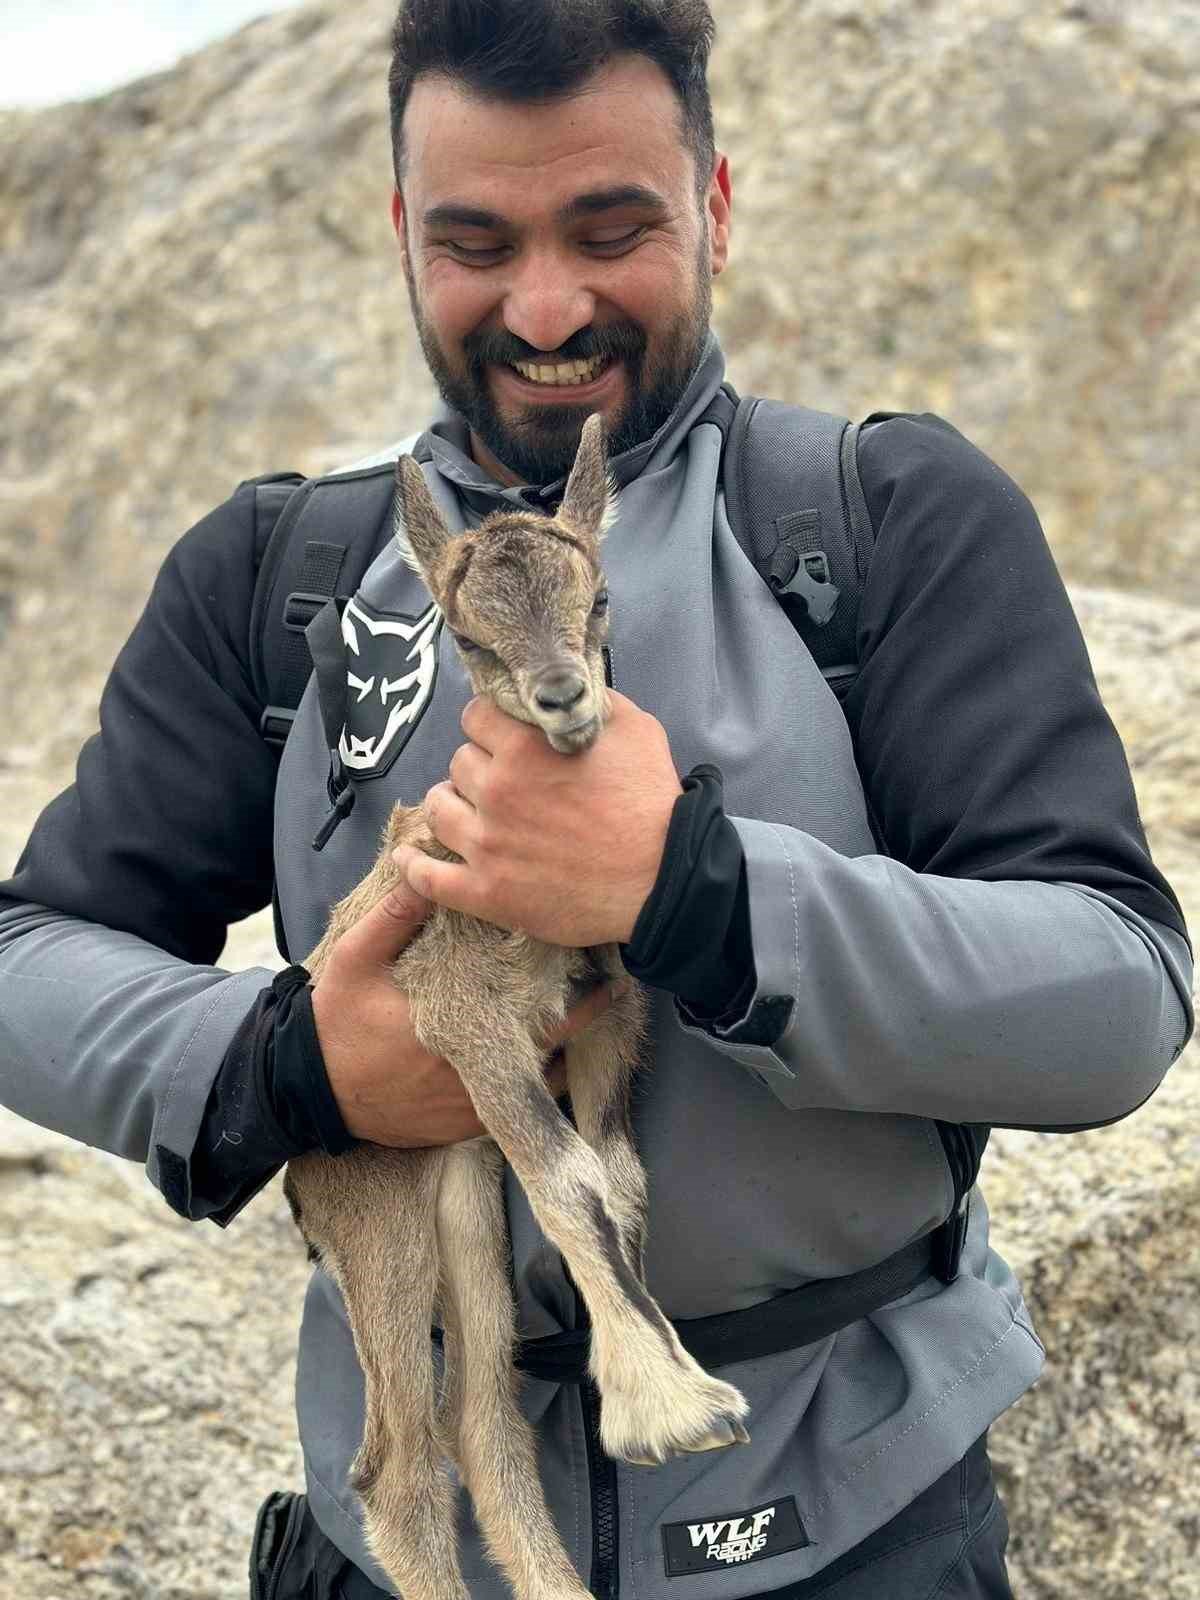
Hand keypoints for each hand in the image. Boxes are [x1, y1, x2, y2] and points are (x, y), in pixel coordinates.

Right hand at [310, 875, 615, 1146]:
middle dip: (581, 1021)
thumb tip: (428, 873)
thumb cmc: (335, 1020)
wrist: (308, 1091)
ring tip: (581, 1020)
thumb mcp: (355, 960)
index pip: (536, 1016)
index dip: (576, 997)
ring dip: (560, 1054)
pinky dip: (535, 1083)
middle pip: (552, 1051)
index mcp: (455, 1028)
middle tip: (606, 991)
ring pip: (540, 1084)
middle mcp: (472, 1075)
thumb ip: (394, 917)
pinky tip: (544, 1056)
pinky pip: (518, 1110)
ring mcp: (471, 1108)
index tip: (599, 971)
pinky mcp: (464, 1129)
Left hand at [399, 692, 680, 945]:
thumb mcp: (635, 729)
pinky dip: (413, 866)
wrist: (663, 880)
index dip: (489, 725)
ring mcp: (486, 844)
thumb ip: (591, 701)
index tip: (502, 737)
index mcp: (525, 747)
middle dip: (477, 767)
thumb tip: (569, 686)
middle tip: (502, 781)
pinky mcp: (486, 892)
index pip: (474, 717)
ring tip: (467, 811)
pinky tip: (410, 858)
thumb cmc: (651, 803)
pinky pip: (428, 878)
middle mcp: (497, 790)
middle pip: (457, 762)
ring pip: (437, 808)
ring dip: (449, 805)